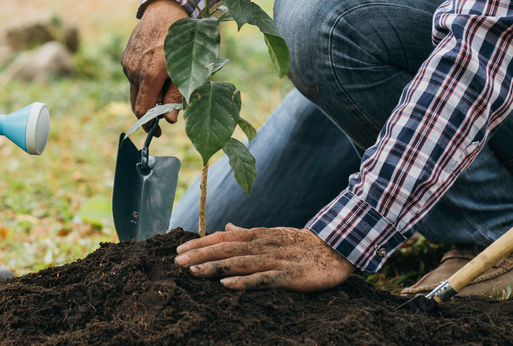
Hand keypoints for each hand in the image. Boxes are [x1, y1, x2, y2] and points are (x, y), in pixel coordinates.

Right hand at [121, 0, 188, 130]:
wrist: (165, 11)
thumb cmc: (181, 40)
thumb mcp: (185, 69)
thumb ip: (177, 95)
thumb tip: (171, 120)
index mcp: (149, 75)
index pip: (142, 110)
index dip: (149, 125)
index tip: (158, 132)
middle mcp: (134, 71)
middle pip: (135, 103)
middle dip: (149, 112)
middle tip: (164, 114)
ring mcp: (127, 64)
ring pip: (135, 90)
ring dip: (147, 94)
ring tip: (165, 83)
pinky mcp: (125, 57)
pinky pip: (132, 77)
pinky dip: (143, 81)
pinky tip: (156, 69)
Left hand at [175, 223, 354, 291]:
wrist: (337, 250)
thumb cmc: (300, 244)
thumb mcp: (271, 235)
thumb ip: (247, 233)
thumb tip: (226, 226)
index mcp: (257, 235)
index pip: (222, 237)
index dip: (200, 243)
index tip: (178, 249)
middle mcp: (262, 245)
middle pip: (226, 248)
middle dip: (200, 254)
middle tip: (176, 261)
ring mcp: (275, 260)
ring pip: (240, 262)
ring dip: (215, 267)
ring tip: (193, 272)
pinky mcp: (289, 276)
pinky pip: (263, 279)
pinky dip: (245, 282)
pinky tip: (227, 285)